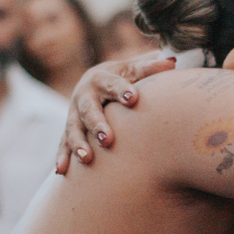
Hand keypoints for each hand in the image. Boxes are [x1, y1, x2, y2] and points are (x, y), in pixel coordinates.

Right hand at [55, 52, 175, 173]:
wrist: (95, 81)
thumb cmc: (122, 77)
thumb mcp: (134, 70)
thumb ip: (150, 68)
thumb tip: (172, 62)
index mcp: (100, 78)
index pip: (111, 83)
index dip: (121, 90)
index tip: (132, 98)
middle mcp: (83, 96)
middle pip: (88, 109)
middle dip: (97, 124)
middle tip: (107, 139)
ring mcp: (74, 114)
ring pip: (73, 129)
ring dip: (78, 143)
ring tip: (87, 158)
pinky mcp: (69, 129)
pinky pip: (63, 143)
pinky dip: (62, 156)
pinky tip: (61, 171)